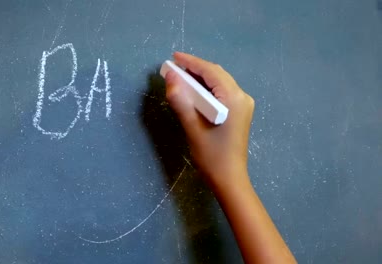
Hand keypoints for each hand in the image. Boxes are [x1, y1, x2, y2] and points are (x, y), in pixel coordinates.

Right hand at [165, 52, 254, 186]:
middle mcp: (242, 97)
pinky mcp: (239, 112)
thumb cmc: (211, 155)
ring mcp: (243, 105)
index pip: (211, 72)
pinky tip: (193, 92)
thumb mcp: (192, 127)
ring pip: (219, 83)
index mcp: (233, 99)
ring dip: (200, 79)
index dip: (191, 62)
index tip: (174, 57)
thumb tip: (171, 77)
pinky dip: (207, 89)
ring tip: (180, 78)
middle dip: (195, 69)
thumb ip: (181, 100)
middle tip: (173, 68)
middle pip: (217, 75)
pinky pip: (222, 92)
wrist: (229, 178)